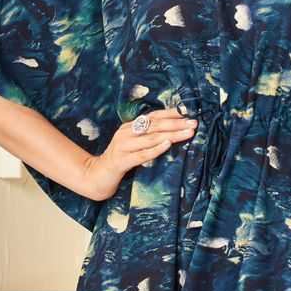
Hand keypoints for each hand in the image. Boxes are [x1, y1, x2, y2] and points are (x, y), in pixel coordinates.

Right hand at [79, 108, 196, 202]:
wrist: (96, 176)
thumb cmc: (119, 161)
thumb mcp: (133, 146)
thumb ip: (147, 138)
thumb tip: (171, 133)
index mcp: (129, 127)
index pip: (153, 116)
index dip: (171, 114)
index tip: (188, 114)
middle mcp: (126, 133)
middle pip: (154, 125)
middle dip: (176, 123)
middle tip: (193, 123)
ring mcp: (123, 146)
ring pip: (151, 138)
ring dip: (172, 134)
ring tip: (188, 133)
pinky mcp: (121, 161)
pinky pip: (142, 154)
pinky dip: (156, 149)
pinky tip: (167, 144)